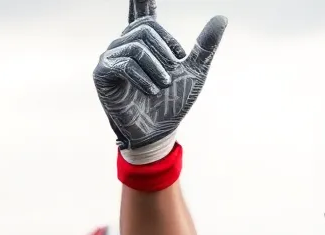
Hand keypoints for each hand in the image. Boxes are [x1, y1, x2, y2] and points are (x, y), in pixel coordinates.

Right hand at [93, 0, 227, 159]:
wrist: (160, 132)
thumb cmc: (173, 103)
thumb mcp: (194, 72)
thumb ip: (204, 46)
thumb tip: (221, 17)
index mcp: (145, 42)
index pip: (141, 12)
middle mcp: (125, 44)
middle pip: (145, 28)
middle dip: (165, 49)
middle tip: (175, 70)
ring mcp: (111, 57)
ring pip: (136, 46)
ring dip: (157, 68)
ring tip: (164, 85)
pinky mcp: (102, 73)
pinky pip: (124, 64)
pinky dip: (143, 78)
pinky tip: (152, 91)